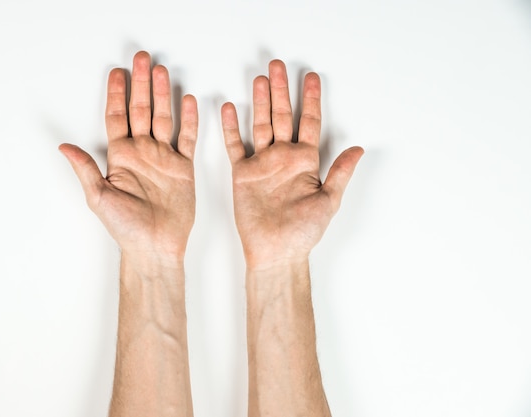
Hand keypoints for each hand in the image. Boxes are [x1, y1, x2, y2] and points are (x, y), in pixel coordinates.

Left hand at [59, 51, 197, 264]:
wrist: (156, 246)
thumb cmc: (126, 228)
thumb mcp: (99, 197)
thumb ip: (85, 169)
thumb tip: (64, 146)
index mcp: (120, 157)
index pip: (117, 117)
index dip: (117, 94)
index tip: (117, 72)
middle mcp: (141, 153)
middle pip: (140, 110)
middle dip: (141, 84)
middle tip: (142, 59)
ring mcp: (163, 158)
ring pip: (163, 118)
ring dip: (162, 95)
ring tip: (162, 72)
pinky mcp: (183, 168)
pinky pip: (186, 138)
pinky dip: (188, 120)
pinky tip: (187, 101)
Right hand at [221, 59, 362, 268]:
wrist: (275, 252)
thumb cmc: (303, 233)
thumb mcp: (328, 202)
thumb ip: (339, 173)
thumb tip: (358, 149)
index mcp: (306, 162)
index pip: (310, 122)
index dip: (311, 100)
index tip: (312, 78)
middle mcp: (284, 158)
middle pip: (283, 116)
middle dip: (281, 90)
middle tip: (278, 66)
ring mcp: (262, 163)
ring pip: (260, 124)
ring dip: (260, 102)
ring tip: (259, 79)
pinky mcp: (243, 174)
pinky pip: (235, 145)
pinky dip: (231, 127)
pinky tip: (230, 108)